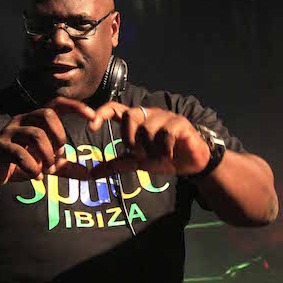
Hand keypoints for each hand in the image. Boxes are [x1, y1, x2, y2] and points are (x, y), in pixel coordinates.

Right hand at [0, 97, 95, 197]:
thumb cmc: (18, 163)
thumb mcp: (45, 165)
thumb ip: (65, 167)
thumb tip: (88, 175)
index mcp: (34, 120)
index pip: (57, 105)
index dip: (75, 107)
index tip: (93, 116)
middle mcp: (22, 121)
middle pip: (46, 114)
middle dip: (59, 134)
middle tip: (60, 153)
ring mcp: (9, 132)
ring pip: (35, 134)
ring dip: (47, 155)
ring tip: (47, 169)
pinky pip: (19, 152)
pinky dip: (32, 166)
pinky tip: (36, 176)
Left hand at [88, 102, 210, 177]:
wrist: (192, 163)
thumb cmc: (163, 157)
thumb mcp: (137, 163)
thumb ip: (116, 165)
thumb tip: (92, 174)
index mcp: (137, 121)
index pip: (115, 108)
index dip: (102, 113)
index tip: (91, 126)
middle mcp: (150, 114)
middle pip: (131, 115)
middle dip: (130, 137)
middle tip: (138, 153)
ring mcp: (166, 116)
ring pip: (148, 128)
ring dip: (150, 149)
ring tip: (158, 157)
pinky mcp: (180, 123)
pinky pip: (165, 134)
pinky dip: (164, 150)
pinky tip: (169, 155)